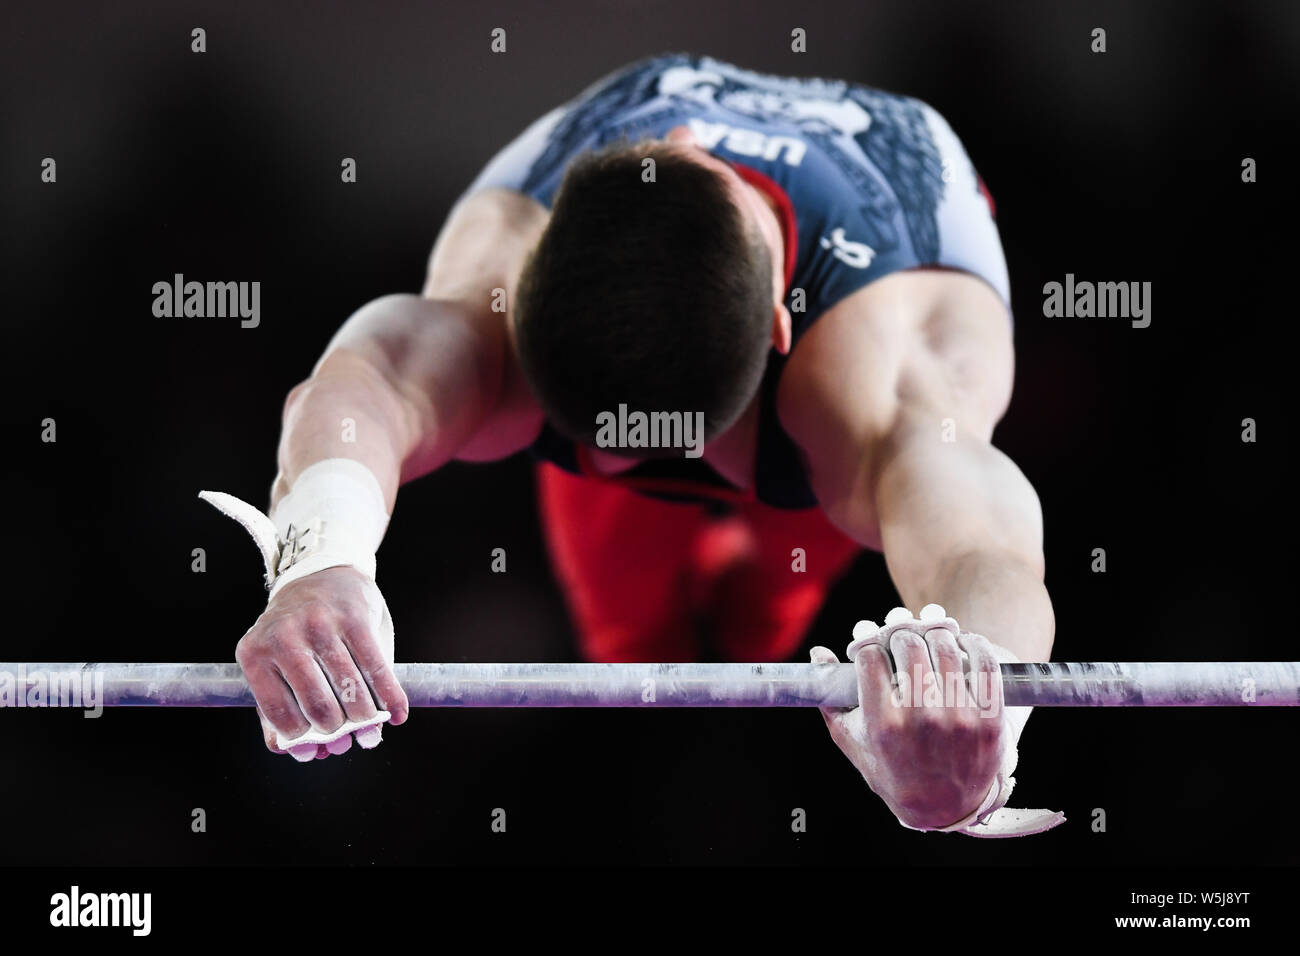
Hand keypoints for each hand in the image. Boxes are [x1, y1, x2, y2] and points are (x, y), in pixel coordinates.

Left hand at [235, 565, 408, 760]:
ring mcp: (321, 626)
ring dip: (367, 718)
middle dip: (340, 731)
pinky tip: (398, 713)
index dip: (305, 741)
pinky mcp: (355, 618)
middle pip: (320, 707)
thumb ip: (283, 707)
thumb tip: (308, 754)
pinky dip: (392, 697)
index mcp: (254, 654)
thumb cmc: (297, 633)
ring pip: (352, 691)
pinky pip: (378, 668)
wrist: (320, 574)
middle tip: (350, 736)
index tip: (321, 748)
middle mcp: (284, 638)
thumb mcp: (276, 663)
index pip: (281, 715)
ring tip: (372, 727)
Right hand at [813, 604, 1005, 829]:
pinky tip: (962, 643)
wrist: (943, 808)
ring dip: (935, 633)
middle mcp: (922, 719)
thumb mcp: (853, 741)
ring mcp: (959, 718)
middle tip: (899, 640)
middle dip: (899, 635)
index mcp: (883, 724)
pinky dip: (973, 643)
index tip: (871, 649)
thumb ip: (831, 698)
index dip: (867, 646)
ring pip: (945, 647)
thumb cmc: (891, 770)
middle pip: (908, 644)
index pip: (870, 657)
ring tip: (930, 638)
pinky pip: (985, 663)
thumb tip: (818, 653)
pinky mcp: (989, 719)